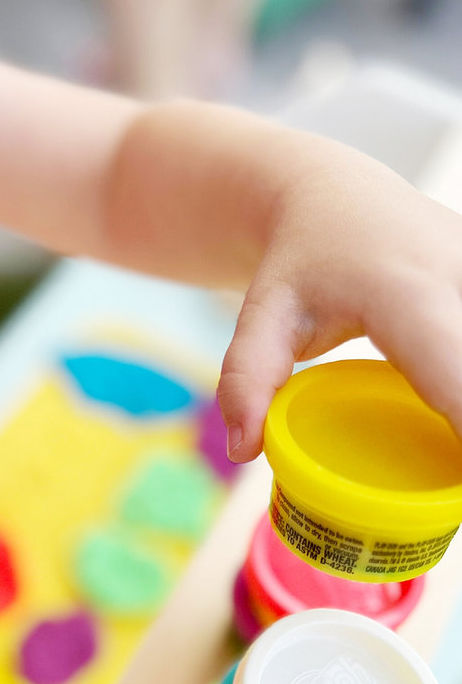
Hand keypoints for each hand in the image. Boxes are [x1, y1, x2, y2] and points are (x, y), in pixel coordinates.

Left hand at [217, 155, 461, 461]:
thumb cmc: (297, 263)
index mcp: (408, 294)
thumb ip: (247, 380)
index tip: (455, 485)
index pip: (459, 383)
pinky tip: (445, 411)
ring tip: (440, 448)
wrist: (335, 197)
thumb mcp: (262, 316)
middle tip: (439, 481)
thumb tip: (244, 451)